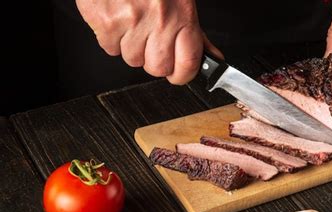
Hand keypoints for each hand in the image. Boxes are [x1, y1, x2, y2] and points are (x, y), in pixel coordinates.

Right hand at [76, 0, 222, 84]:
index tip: (178, 73)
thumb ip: (197, 34)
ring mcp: (131, 22)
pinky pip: (110, 49)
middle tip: (150, 38)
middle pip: (158, 68)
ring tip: (132, 21)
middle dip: (153, 59)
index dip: (182, 74)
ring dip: (131, 47)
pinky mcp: (107, 22)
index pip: (189, 64)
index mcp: (182, 15)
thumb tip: (214, 59)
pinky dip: (112, 38)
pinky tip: (118, 18)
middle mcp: (159, 20)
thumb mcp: (181, 2)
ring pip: (132, 60)